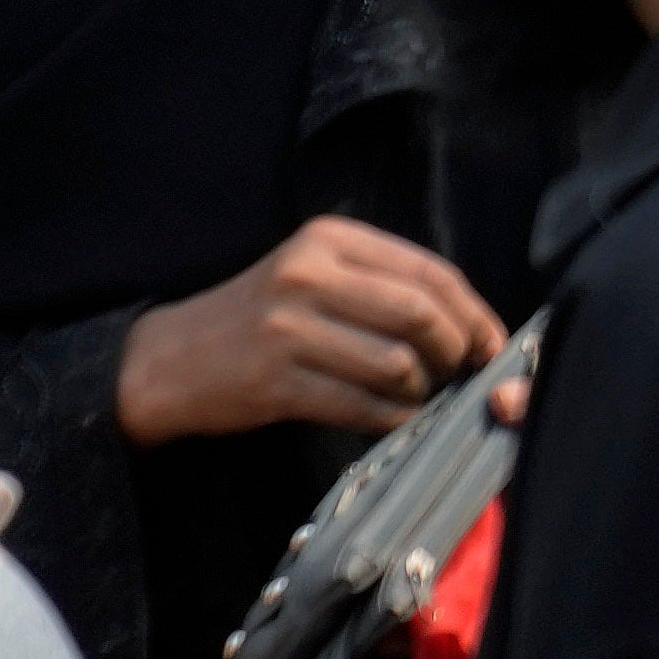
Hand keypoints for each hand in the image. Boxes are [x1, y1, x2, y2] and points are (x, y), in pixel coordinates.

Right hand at [109, 216, 502, 442]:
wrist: (166, 360)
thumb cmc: (260, 318)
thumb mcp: (315, 275)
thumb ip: (384, 285)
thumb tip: (470, 325)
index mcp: (329, 240)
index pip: (431, 272)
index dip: (474, 312)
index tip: (491, 343)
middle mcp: (309, 275)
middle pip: (421, 314)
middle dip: (455, 350)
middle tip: (458, 374)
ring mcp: (288, 328)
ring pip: (397, 363)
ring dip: (422, 390)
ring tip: (418, 396)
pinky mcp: (274, 381)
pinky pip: (361, 404)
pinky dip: (390, 417)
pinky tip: (390, 418)